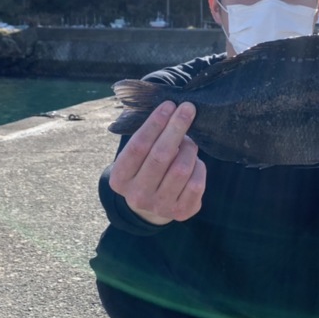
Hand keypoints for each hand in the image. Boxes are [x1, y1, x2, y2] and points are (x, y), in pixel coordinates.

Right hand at [109, 101, 205, 224]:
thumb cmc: (145, 170)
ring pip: (181, 168)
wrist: (152, 205)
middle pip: (161, 156)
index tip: (168, 105)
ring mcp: (159, 206)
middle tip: (187, 109)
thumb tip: (172, 111)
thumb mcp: (137, 157)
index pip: (138, 146)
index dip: (155, 124)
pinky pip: (196, 182)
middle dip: (176, 128)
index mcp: (120, 178)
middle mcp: (137, 195)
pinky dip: (198, 166)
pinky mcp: (181, 212)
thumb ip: (148, 139)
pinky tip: (193, 162)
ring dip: (189, 148)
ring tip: (188, 142)